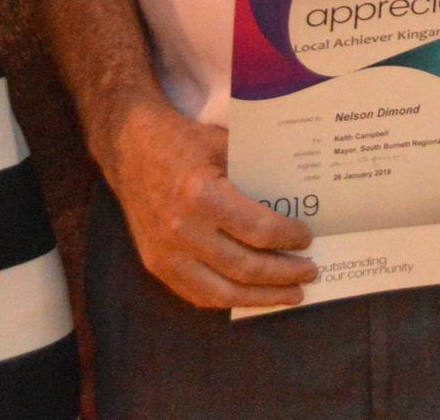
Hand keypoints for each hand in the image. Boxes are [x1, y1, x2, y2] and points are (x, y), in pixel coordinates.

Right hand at [103, 97, 315, 309]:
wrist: (129, 146)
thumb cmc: (181, 141)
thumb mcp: (224, 145)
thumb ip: (255, 174)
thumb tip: (297, 198)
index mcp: (202, 196)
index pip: (257, 230)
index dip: (288, 238)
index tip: (307, 237)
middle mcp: (183, 230)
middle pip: (244, 268)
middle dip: (284, 274)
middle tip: (310, 271)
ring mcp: (166, 253)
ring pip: (222, 292)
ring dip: (261, 297)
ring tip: (290, 294)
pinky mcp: (155, 264)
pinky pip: (196, 294)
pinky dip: (229, 299)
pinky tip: (252, 296)